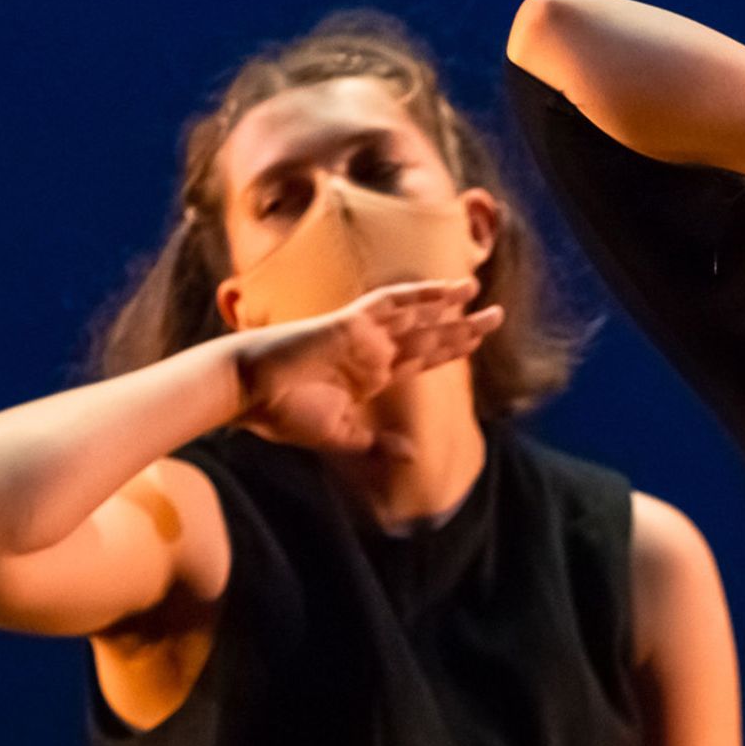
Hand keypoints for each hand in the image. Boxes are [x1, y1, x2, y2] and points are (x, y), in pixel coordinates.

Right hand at [229, 279, 502, 450]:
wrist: (248, 392)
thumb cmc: (283, 415)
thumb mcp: (342, 437)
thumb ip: (379, 444)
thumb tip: (414, 456)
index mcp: (370, 377)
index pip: (421, 360)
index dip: (451, 350)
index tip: (477, 342)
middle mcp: (371, 352)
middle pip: (427, 335)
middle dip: (463, 327)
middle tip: (496, 316)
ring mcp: (362, 335)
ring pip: (414, 315)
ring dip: (446, 303)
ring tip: (477, 291)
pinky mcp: (349, 323)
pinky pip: (388, 302)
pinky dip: (415, 295)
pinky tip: (442, 289)